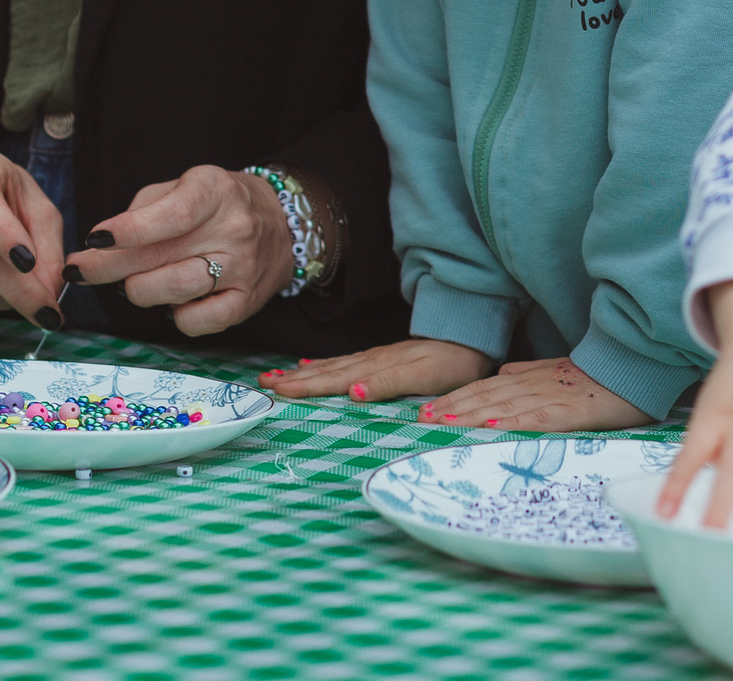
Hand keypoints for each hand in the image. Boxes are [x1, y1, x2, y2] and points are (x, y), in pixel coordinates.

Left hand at [63, 164, 293, 335]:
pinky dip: (174, 316)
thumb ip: (144, 208)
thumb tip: (103, 243)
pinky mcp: (246, 302)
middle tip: (80, 270)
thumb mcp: (185, 186)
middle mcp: (234, 229)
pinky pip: (196, 322)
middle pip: (161, 256)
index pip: (172, 215)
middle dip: (108, 267)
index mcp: (216, 191)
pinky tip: (170, 301)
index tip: (94, 239)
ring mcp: (243, 268)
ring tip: (129, 283)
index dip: (129, 230)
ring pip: (175, 290)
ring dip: (137, 291)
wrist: (283, 223)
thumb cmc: (218, 204)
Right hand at [258, 337, 493, 402]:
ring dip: (301, 374)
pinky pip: (343, 363)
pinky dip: (322, 366)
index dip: (305, 387)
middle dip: (293, 380)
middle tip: (262, 385)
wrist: (470, 340)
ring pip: (330, 367)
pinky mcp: (380, 358)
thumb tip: (353, 392)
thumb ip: (389, 382)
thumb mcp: (424, 375)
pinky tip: (309, 367)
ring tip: (274, 378)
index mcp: (376, 368)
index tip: (276, 392)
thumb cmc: (452, 364)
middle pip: (325, 372)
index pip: (334, 380)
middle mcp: (370, 362)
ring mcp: (373, 358)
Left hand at [414, 356, 652, 432]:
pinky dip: (514, 422)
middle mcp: (533, 385)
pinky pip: (539, 417)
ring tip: (445, 422)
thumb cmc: (596, 376)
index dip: (455, 397)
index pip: (484, 388)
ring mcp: (550, 397)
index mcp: (529, 378)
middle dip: (452, 407)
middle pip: (486, 396)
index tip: (428, 409)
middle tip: (422, 418)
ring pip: (504, 406)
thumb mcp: (556, 370)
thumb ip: (528, 373)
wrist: (631, 370)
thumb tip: (501, 375)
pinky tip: (494, 427)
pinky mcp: (570, 411)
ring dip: (472, 414)